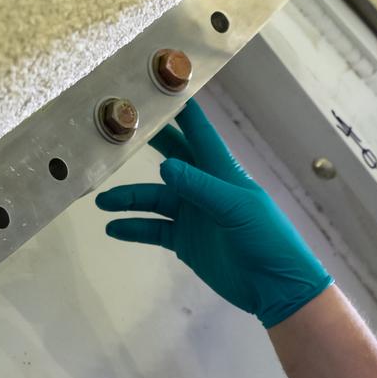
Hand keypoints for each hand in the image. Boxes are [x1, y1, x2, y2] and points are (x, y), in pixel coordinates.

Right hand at [96, 100, 332, 326]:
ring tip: (102, 202)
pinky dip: (133, 227)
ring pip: (154, 199)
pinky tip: (113, 227)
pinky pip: (153, 229)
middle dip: (147, 146)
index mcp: (223, 173)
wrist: (274, 287)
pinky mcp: (185, 241)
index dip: (182, 113)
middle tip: (115, 134)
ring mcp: (193, 215)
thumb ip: (200, 187)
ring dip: (128, 198)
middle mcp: (205, 189)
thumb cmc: (267, 239)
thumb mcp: (236, 209)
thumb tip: (164, 165)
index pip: (199, 134)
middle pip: (171, 160)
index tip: (158, 90)